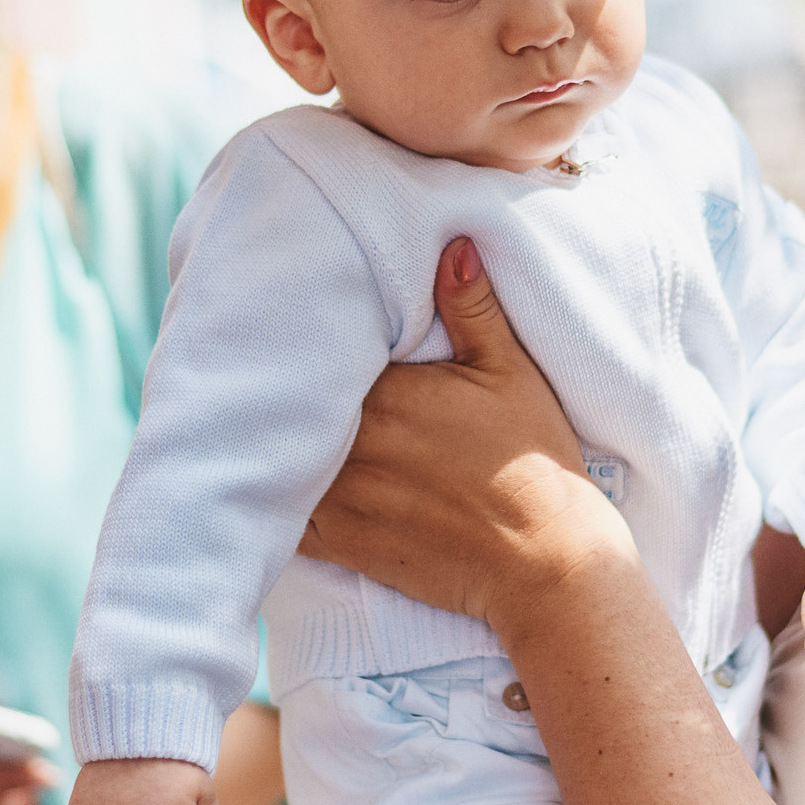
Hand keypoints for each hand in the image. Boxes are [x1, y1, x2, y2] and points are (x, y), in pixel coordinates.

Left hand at [300, 238, 631, 632]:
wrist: (544, 560)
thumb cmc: (534, 461)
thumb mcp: (511, 372)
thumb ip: (472, 307)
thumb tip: (451, 244)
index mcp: (387, 392)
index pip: (321, 353)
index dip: (312, 340)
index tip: (302, 326)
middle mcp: (352, 443)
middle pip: (291, 402)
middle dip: (286, 385)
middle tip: (272, 364)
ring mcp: (340, 496)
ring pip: (276, 456)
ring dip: (272, 437)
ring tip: (261, 414)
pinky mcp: (339, 543)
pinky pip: (279, 516)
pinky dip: (270, 496)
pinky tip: (268, 478)